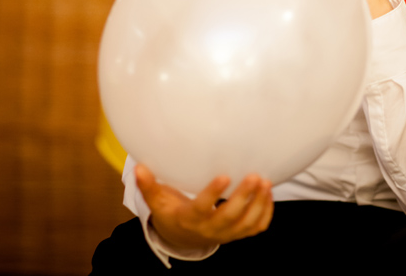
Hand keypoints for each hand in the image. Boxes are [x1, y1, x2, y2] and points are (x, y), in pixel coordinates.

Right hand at [136, 164, 273, 251]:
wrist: (183, 238)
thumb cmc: (171, 213)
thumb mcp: (157, 201)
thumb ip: (148, 185)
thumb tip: (138, 167)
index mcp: (190, 219)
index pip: (202, 208)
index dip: (213, 193)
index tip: (224, 175)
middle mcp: (210, 229)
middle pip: (230, 216)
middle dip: (244, 197)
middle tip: (254, 176)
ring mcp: (226, 234)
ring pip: (246, 224)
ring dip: (258, 204)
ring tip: (265, 182)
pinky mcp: (238, 234)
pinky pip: (256, 228)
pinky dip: (265, 212)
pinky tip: (268, 193)